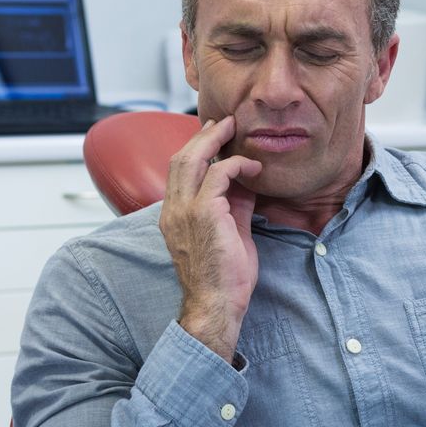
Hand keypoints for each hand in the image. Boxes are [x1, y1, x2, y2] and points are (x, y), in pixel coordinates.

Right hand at [158, 116, 262, 361]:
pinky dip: (236, 164)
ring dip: (214, 140)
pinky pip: (219, 174)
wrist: (216, 304)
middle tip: (223, 122)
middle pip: (181, 159)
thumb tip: (245, 183)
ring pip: (193, 159)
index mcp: (173, 216)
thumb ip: (232, 206)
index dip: (195, 150)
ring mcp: (185, 210)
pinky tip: (252, 167)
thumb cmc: (223, 277)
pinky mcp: (203, 213)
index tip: (213, 137)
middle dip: (203, 136)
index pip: (178, 172)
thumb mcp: (228, 234)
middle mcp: (173, 210)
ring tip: (232, 128)